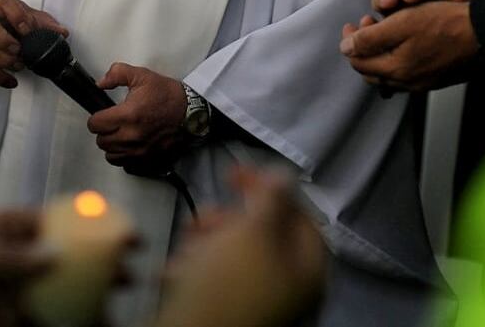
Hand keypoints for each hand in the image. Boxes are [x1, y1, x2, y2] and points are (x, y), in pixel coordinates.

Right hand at [0, 0, 67, 88]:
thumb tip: (61, 33)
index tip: (27, 30)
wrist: (6, 26)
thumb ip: (48, 25)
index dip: (16, 16)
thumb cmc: (19, 20)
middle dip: (3, 40)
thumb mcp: (36, 18)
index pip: (4, 2)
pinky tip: (11, 81)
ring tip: (19, 65)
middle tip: (19, 50)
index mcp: (3, 3)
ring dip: (2, 60)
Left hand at [87, 63, 188, 170]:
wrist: (192, 113)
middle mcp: (132, 137)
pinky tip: (130, 146)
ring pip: (111, 156)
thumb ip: (116, 74)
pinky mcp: (148, 161)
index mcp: (128, 115)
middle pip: (101, 142)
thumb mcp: (142, 76)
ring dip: (112, 146)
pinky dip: (125, 157)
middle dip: (104, 131)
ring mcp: (140, 152)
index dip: (96, 118)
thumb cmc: (168, 95)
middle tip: (113, 122)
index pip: (95, 125)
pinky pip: (126, 165)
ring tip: (121, 134)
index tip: (103, 114)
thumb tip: (100, 83)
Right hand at [154, 168, 326, 326]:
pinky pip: (217, 277)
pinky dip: (197, 267)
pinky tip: (175, 270)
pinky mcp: (232, 310)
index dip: (268, 187)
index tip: (232, 174)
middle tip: (201, 217)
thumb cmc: (229, 282)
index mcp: (308, 267)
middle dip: (227, 218)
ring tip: (185, 245)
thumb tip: (283, 173)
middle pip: (264, 233)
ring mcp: (262, 300)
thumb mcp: (253, 231)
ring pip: (235, 253)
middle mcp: (291, 284)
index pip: (299, 214)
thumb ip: (272, 197)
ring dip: (206, 240)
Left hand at [340, 0, 479, 91]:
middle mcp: (407, 82)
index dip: (351, 42)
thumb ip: (371, 38)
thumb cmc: (446, 24)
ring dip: (380, 55)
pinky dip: (397, 61)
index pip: (359, 63)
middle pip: (372, 72)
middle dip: (363, 50)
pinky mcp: (435, 79)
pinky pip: (406, 75)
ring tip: (382, 33)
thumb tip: (346, 48)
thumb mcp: (403, 23)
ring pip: (389, 74)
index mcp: (396, 69)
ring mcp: (422, 83)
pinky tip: (403, 45)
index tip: (353, 25)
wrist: (484, 35)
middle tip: (365, 27)